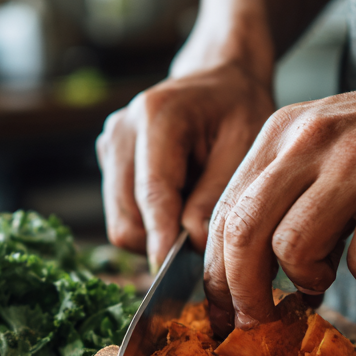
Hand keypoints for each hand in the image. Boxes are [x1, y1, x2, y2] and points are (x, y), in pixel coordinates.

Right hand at [97, 62, 273, 270]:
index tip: (172, 276)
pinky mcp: (110, 162)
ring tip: (195, 211)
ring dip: (157, 234)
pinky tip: (181, 200)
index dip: (161, 239)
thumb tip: (193, 244)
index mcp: (156, 116)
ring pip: (121, 223)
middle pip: (126, 219)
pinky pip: (124, 213)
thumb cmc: (240, 108)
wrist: (221, 79)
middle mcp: (122, 130)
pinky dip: (152, 222)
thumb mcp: (246, 146)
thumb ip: (217, 196)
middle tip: (205, 241)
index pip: (151, 195)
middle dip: (161, 242)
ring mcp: (110, 146)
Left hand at [203, 55, 355, 334]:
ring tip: (333, 275)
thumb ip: (286, 196)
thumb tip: (250, 275)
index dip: (216, 271)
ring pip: (293, 248)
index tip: (223, 308)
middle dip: (242, 292)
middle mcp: (311, 141)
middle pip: (243, 232)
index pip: (223, 211)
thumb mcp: (328, 148)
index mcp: (283, 133)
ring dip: (308, 280)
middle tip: (256, 322)